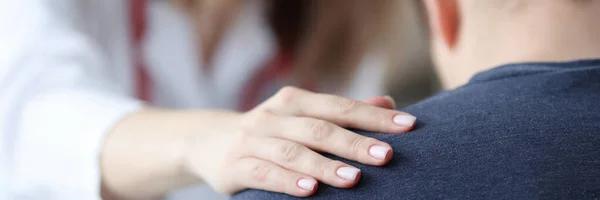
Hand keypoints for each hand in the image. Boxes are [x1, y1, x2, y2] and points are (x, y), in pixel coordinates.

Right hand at [184, 87, 416, 196]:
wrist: (209, 141)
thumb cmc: (270, 131)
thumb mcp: (302, 116)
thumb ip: (342, 112)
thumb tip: (388, 103)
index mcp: (294, 100)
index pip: (340, 106)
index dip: (374, 116)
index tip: (408, 126)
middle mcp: (274, 116)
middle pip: (319, 128)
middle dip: (354, 143)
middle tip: (386, 156)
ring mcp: (253, 140)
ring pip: (293, 152)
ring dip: (324, 166)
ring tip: (353, 179)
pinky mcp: (236, 165)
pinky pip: (265, 174)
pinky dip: (288, 182)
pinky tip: (310, 191)